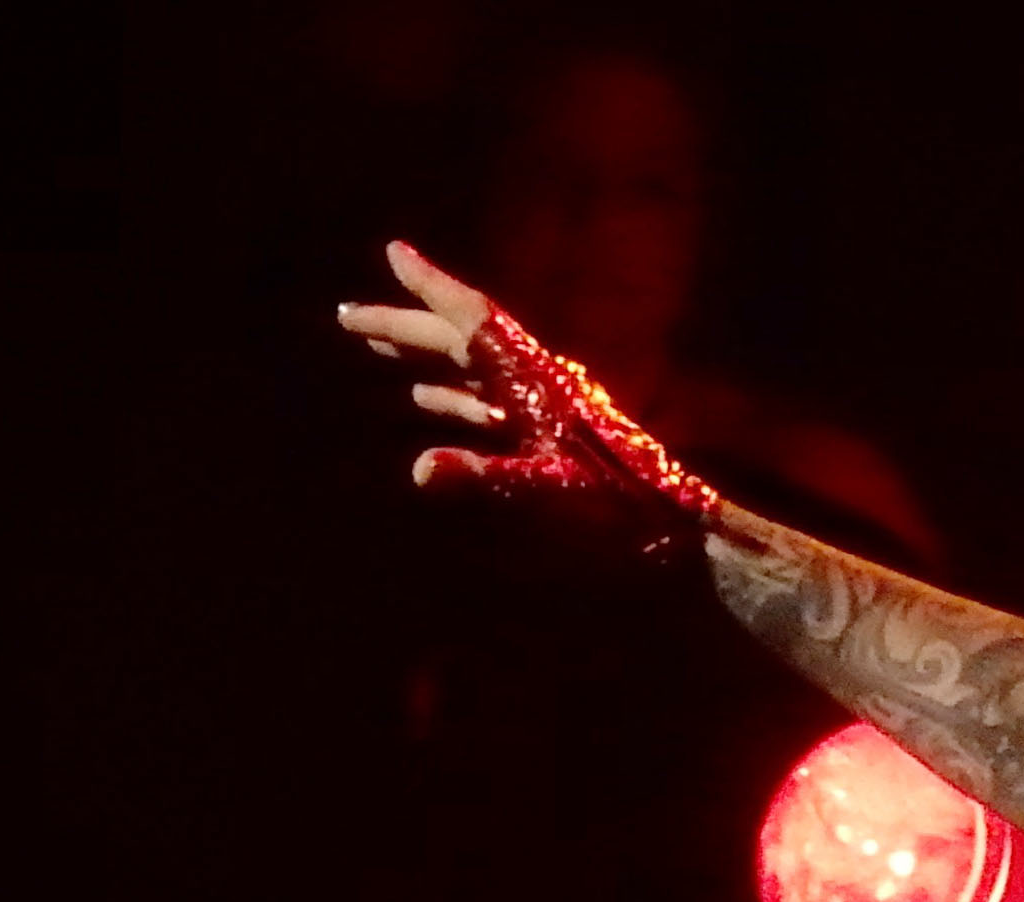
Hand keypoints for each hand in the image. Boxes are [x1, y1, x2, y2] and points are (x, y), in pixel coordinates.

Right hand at [334, 239, 721, 555]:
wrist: (676, 529)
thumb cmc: (622, 509)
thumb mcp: (552, 494)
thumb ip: (485, 476)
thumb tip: (419, 468)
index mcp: (537, 382)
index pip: (475, 320)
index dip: (430, 287)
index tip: (393, 252)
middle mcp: (538, 385)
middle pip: (461, 341)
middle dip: (405, 326)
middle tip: (347, 316)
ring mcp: (543, 410)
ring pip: (472, 370)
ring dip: (424, 358)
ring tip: (376, 347)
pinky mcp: (549, 437)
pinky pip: (489, 406)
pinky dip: (453, 398)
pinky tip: (426, 401)